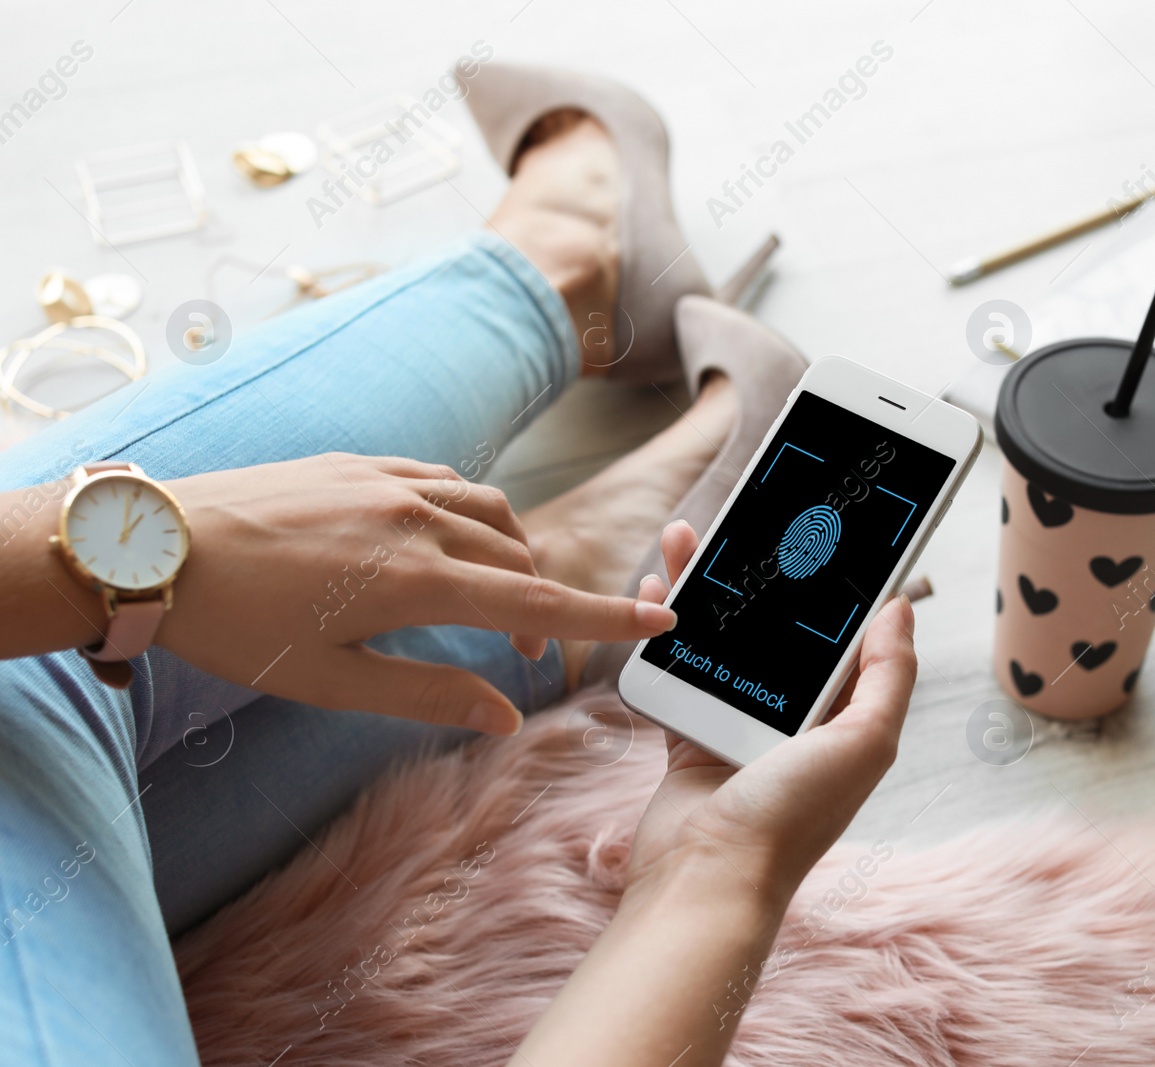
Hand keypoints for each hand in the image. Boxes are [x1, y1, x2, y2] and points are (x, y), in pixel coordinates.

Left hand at [155, 454, 674, 733]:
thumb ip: (430, 695)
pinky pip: (448, 481)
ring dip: (513, 555)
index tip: (660, 616)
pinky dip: (473, 513)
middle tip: (529, 652)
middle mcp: (416, 520)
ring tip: (495, 597)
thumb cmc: (238, 626)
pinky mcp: (361, 463)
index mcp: (415, 581)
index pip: (536, 601)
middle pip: (520, 559)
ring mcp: (390, 482)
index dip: (603, 615)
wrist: (156, 547)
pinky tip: (450, 539)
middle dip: (544, 604)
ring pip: (493, 511)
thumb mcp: (332, 681)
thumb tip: (507, 716)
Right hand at [624, 520, 917, 902]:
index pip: (848, 636)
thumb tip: (901, 606)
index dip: (841, 583)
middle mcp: (797, 720)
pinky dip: (670, 627)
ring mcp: (741, 724)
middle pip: (782, 628)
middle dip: (768, 574)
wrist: (704, 880)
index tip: (829, 529)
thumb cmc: (789, 819)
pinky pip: (683, 664)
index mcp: (845, 720)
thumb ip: (889, 674)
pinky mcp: (690, 731)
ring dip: (711, 586)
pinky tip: (661, 587)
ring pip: (728, 637)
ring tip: (693, 533)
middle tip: (753, 517)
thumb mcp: (865, 743)